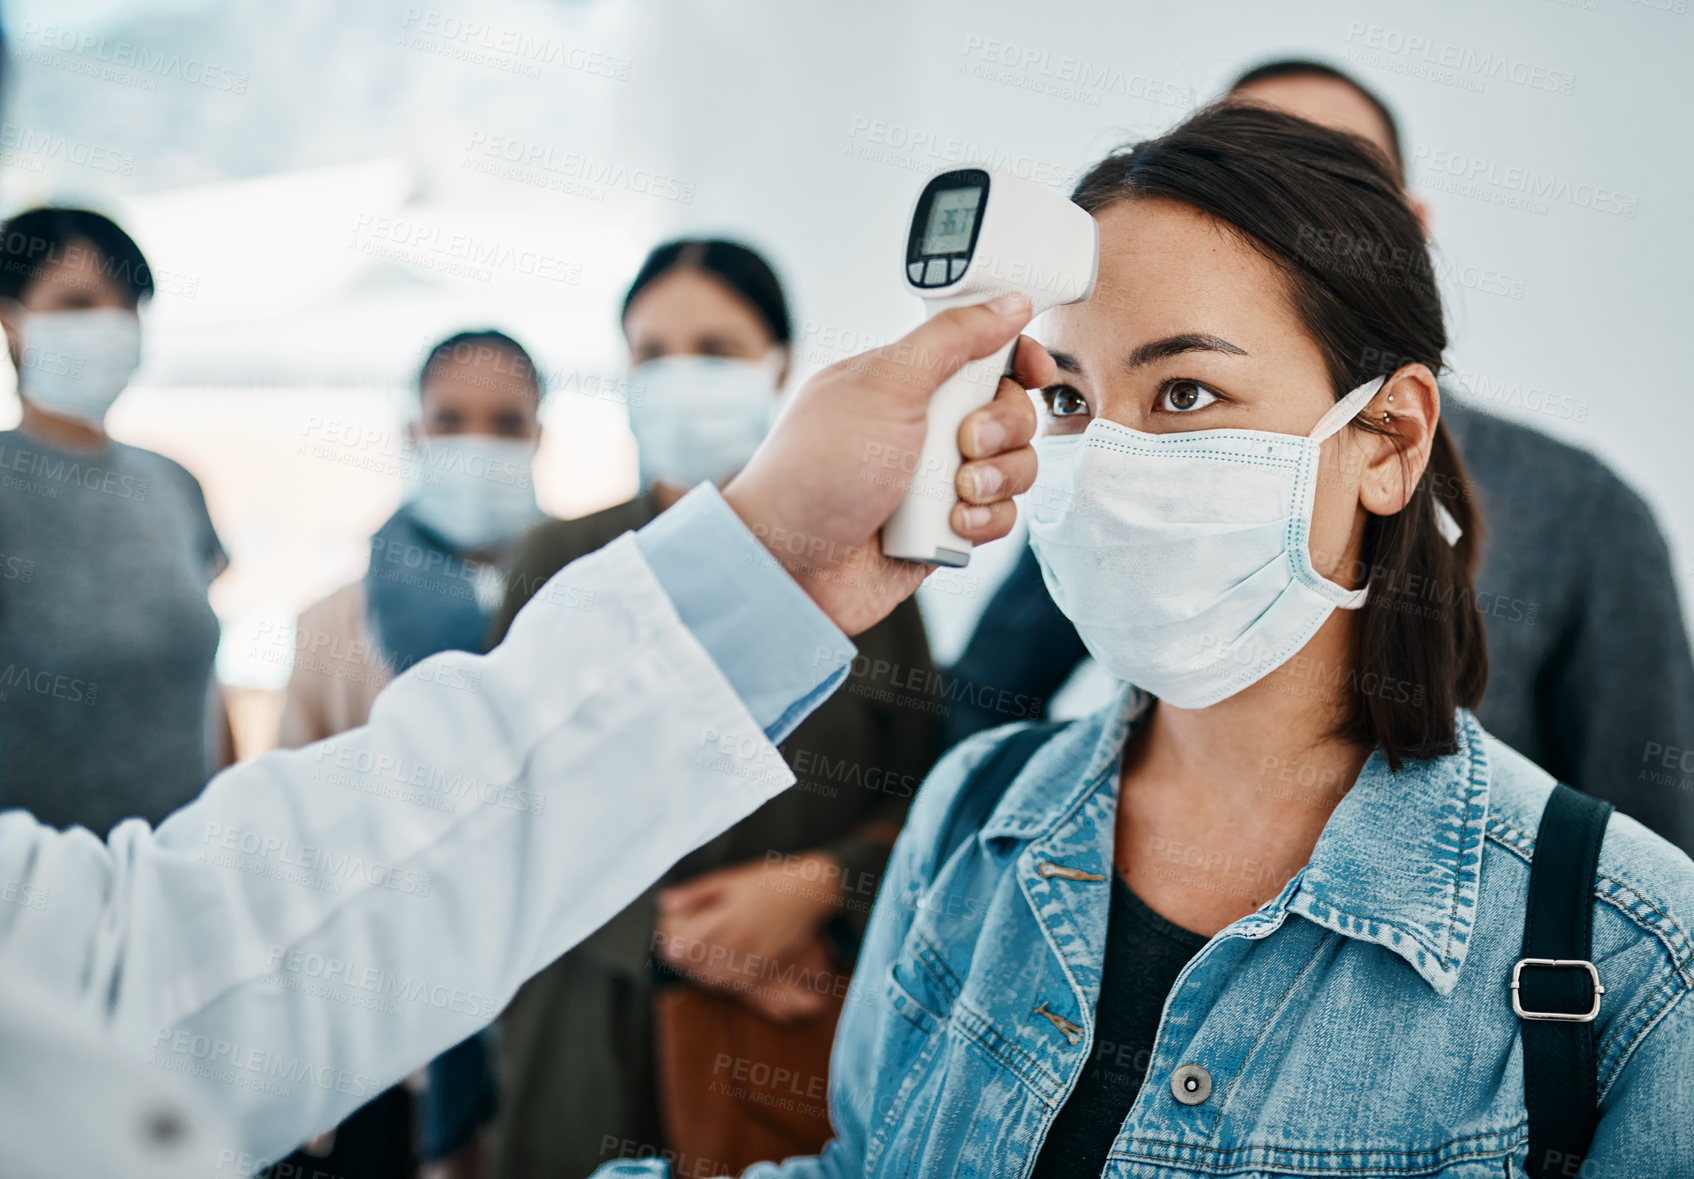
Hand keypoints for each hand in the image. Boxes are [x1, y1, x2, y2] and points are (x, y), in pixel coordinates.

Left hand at [654, 853, 846, 1022]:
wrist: (809, 891)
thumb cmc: (770, 881)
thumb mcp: (730, 879)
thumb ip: (696, 892)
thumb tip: (666, 901)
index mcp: (725, 920)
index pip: (684, 948)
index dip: (672, 945)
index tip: (670, 939)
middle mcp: (738, 944)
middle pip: (697, 967)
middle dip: (685, 961)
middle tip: (681, 951)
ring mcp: (754, 959)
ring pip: (716, 980)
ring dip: (702, 974)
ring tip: (698, 962)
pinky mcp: (768, 968)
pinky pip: (739, 985)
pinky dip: (725, 981)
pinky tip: (721, 971)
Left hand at [724, 295, 1053, 634]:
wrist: (790, 564)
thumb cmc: (818, 469)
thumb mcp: (886, 385)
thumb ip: (951, 338)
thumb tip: (1008, 303)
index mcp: (904, 380)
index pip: (979, 352)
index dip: (1014, 357)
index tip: (1029, 370)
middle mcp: (923, 426)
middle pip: (1008, 409)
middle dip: (1001, 427)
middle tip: (965, 440)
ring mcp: (934, 479)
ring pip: (1012, 465)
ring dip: (995, 477)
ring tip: (956, 492)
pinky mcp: (944, 528)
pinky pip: (998, 515)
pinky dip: (984, 520)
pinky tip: (950, 525)